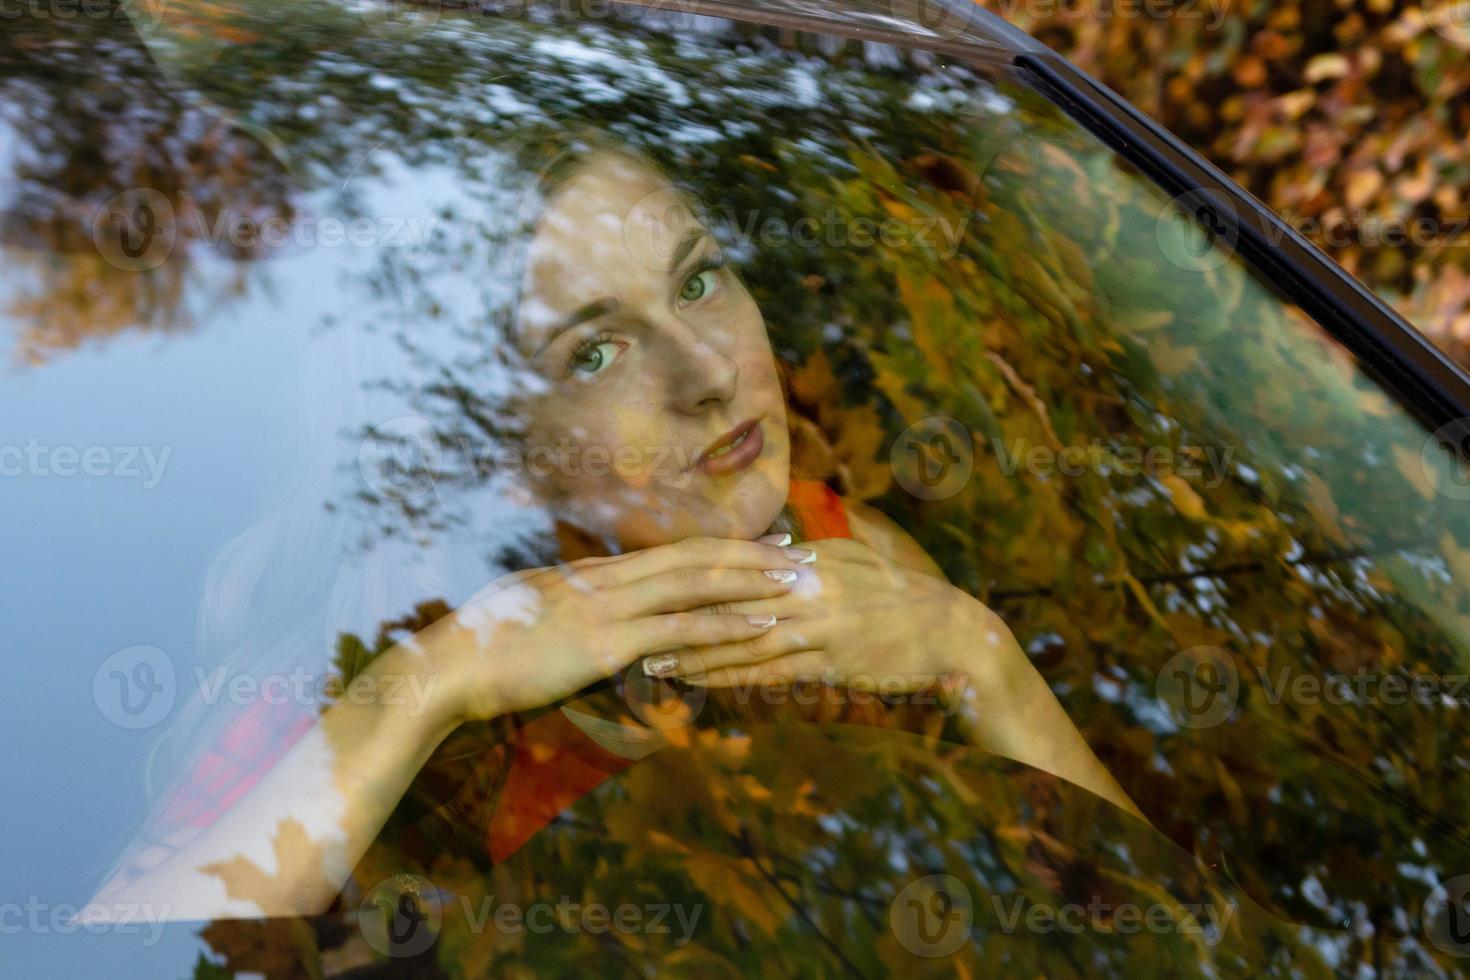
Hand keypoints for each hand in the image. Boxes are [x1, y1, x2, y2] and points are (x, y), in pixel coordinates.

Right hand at [413, 536, 814, 725]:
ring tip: (799, 578)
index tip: (762, 544)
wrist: (446, 667)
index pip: (671, 553)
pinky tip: (763, 624)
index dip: (721, 548)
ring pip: (697, 581)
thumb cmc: (481, 652)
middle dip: (752, 552)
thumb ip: (569, 614)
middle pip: (695, 555)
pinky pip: (679, 628)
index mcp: (591, 573)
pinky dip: (726, 623)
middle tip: (802, 551)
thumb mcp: (532, 619)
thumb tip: (588, 621)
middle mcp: (607, 578)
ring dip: (753, 578)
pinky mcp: (607, 642)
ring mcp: (608, 606)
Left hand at [667, 537, 1017, 699]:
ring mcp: (816, 624)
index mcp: (807, 559)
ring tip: (650, 660)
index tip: (648, 581)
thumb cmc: (899, 596)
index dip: (689, 575)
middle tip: (631, 622)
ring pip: (740, 639)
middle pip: (728, 600)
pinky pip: (768, 671)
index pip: (736, 565)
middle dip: (676, 612)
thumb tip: (768, 547)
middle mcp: (805, 586)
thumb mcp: (852, 562)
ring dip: (692, 652)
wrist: (949, 631)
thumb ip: (806, 554)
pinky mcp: (828, 660)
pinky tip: (699, 684)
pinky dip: (729, 677)